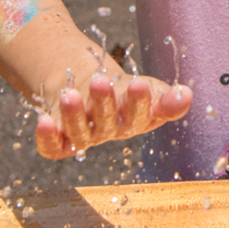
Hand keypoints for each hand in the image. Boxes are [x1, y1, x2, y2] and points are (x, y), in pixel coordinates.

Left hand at [36, 69, 191, 159]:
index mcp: (135, 120)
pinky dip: (47, 137)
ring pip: (79, 131)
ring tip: (69, 93)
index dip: (141, 102)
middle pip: (109, 121)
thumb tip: (186, 94)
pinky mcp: (59, 144)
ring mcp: (83, 138)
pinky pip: (52, 147)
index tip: (141, 83)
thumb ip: (166, 97)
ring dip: (74, 114)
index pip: (142, 114)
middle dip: (104, 102)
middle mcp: (110, 131)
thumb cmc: (123, 91)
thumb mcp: (147, 89)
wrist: (85, 89)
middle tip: (101, 81)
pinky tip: (42, 120)